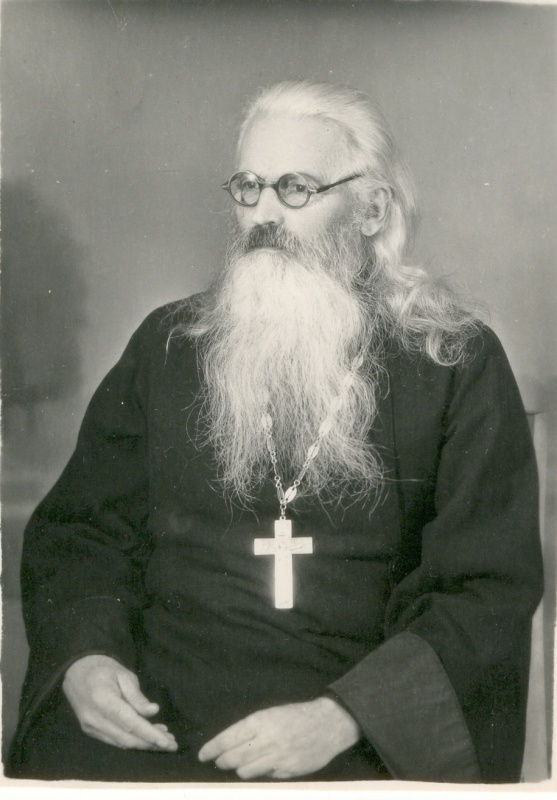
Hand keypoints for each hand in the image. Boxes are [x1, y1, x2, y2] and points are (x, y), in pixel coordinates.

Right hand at [62, 654, 177, 751]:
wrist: (77, 671)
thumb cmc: (104, 669)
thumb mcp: (124, 674)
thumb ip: (137, 696)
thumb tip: (153, 712)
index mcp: (102, 699)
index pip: (129, 723)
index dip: (149, 734)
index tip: (167, 742)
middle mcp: (94, 718)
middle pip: (126, 738)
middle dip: (150, 744)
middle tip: (172, 744)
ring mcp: (90, 727)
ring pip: (121, 743)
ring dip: (144, 744)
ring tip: (165, 740)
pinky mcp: (90, 731)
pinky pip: (114, 740)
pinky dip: (132, 741)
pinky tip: (148, 737)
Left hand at [198, 697, 359, 779]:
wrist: (328, 723)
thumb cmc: (297, 716)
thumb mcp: (272, 714)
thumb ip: (252, 729)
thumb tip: (229, 745)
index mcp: (261, 721)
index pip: (228, 738)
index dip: (212, 748)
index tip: (203, 755)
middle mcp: (268, 740)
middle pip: (233, 758)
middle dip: (222, 761)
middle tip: (218, 762)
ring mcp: (278, 757)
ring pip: (246, 771)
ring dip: (240, 769)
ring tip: (240, 764)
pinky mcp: (289, 771)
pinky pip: (266, 777)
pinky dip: (261, 773)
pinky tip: (265, 765)